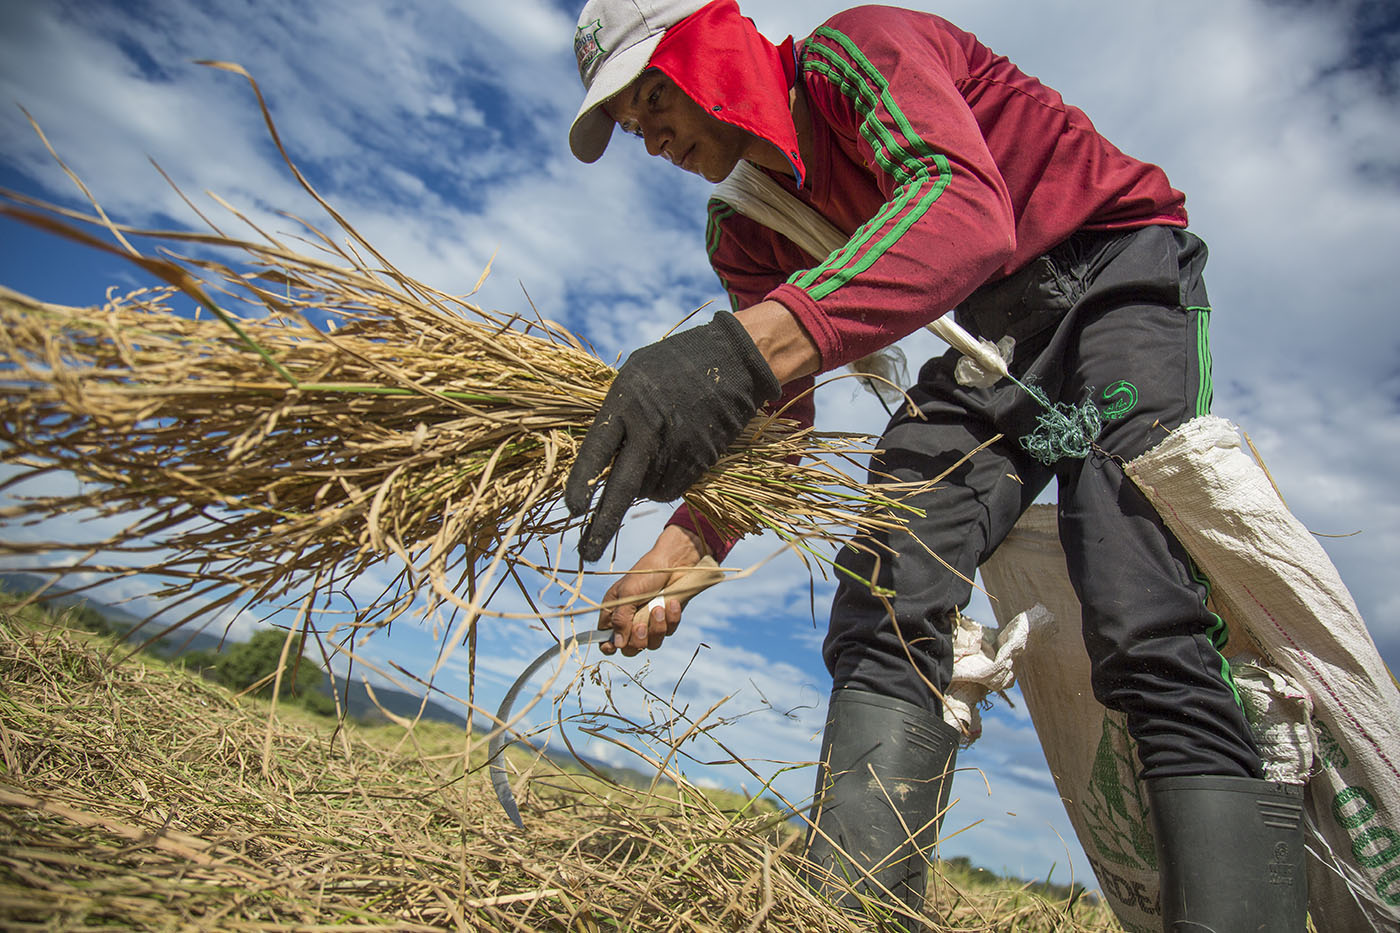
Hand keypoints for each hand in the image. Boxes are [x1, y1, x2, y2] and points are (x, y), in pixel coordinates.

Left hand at [565, 311, 778, 562]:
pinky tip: (671, 458)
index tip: (572, 509)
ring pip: (650, 490)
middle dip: (603, 525)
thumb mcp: (634, 376)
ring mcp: (679, 448)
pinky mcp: (702, 459)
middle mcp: (650, 431)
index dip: (582, 482)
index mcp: (626, 405)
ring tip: (652, 454)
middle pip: (623, 488)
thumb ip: (617, 413)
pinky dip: (668, 482)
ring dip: (644, 486)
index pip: (596, 452)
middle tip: (586, 554)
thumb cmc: (675, 363)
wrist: (732, 360)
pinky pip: (675, 487)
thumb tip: (602, 451)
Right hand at [598, 526, 711, 655]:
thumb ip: (620, 619)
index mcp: (614, 613)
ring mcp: (649, 622)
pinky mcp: (667, 621)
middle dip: (637, 639)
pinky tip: (673, 603)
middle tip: (641, 625)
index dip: (609, 647)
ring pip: (651, 643)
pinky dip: (671, 619)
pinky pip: (668, 632)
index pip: (606, 640)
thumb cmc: (645, 573)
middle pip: (630, 648)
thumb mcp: (628, 593)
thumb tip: (617, 645)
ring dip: (656, 628)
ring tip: (659, 607)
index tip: (615, 646)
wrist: (674, 563)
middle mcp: (630, 621)